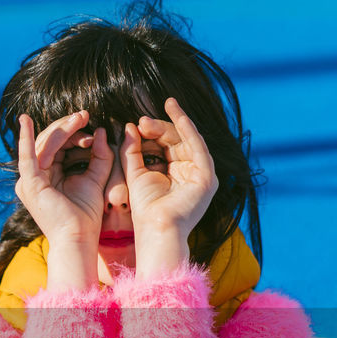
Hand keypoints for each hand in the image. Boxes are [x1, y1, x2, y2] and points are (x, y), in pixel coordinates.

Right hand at [16, 110, 112, 246]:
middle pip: (48, 141)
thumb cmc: (86, 216)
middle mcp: (32, 177)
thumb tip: (102, 131)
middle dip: (67, 126)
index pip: (56, 146)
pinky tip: (26, 121)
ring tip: (80, 118)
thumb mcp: (95, 179)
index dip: (73, 133)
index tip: (93, 130)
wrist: (79, 239)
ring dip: (62, 129)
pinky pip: (27, 156)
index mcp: (45, 175)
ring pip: (43, 144)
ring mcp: (28, 180)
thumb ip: (99, 156)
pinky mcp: (30, 184)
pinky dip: (26, 138)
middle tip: (85, 115)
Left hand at [122, 97, 217, 239]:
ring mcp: (201, 174)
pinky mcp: (207, 177)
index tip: (137, 123)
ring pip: (188, 140)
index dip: (153, 130)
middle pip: (177, 140)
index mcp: (176, 172)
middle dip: (161, 126)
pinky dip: (189, 130)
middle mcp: (190, 171)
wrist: (156, 229)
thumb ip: (132, 150)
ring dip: (174, 123)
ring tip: (163, 108)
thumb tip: (129, 125)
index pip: (166, 144)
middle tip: (142, 120)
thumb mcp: (135, 172)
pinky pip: (199, 147)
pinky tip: (180, 116)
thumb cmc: (145, 208)